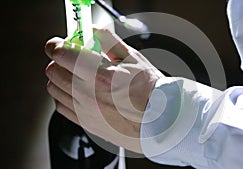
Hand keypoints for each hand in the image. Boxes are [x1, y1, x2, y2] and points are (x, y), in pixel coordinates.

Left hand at [44, 29, 163, 152]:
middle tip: (73, 57)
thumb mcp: (133, 58)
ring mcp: (85, 111)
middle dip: (60, 59)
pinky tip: (78, 91)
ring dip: (61, 76)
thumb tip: (93, 31)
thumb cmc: (151, 92)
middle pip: (53, 70)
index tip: (61, 43)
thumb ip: (109, 40)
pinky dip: (63, 95)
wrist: (159, 120)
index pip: (62, 55)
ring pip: (53, 88)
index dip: (57, 45)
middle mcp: (88, 95)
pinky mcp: (85, 123)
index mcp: (101, 76)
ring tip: (77, 74)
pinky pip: (60, 105)